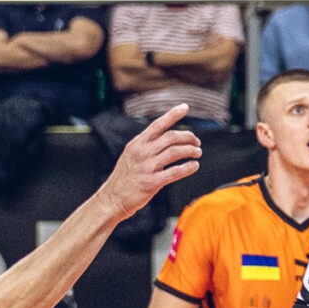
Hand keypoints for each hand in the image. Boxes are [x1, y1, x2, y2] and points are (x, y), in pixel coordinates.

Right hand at [93, 104, 204, 222]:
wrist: (111, 200)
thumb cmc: (124, 178)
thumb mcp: (131, 156)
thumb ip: (147, 146)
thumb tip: (169, 137)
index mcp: (136, 144)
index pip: (157, 125)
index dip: (172, 115)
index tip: (185, 107)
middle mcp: (141, 152)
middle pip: (171, 137)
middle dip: (188, 137)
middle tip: (197, 142)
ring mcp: (146, 167)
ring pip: (175, 152)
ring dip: (191, 150)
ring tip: (197, 153)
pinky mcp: (151, 183)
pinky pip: (175, 172)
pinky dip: (188, 167)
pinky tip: (194, 166)